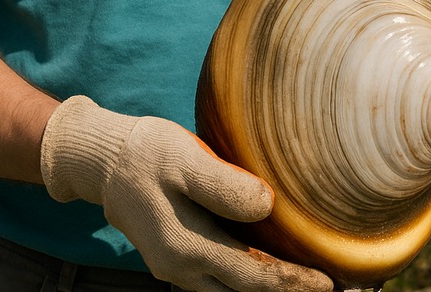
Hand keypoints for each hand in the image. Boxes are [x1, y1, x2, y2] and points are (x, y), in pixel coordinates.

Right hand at [40, 96, 332, 291]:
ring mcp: (175, 266)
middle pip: (245, 290)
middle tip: (329, 285)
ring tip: (305, 279)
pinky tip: (269, 263)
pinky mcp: (175, 257)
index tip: (329, 282)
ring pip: (230, 289)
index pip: (252, 275)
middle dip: (286, 290)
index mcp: (187, 247)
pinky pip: (218, 278)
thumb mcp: (185, 159)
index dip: (293, 281)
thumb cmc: (146, 153)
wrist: (102, 160)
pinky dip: (247, 278)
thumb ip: (224, 186)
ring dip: (266, 287)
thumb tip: (266, 205)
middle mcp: (181, 267)